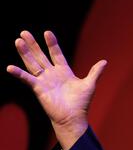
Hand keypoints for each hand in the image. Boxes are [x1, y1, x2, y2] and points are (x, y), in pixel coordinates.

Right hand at [6, 31, 106, 149]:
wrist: (73, 118)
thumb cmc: (81, 103)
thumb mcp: (90, 84)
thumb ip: (95, 72)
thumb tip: (105, 61)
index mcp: (64, 71)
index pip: (56, 54)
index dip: (52, 44)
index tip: (47, 32)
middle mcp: (52, 74)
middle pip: (41, 56)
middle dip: (33, 44)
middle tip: (24, 32)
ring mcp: (44, 81)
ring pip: (32, 63)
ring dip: (25, 53)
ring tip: (18, 41)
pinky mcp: (39, 89)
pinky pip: (27, 79)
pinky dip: (19, 74)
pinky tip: (10, 67)